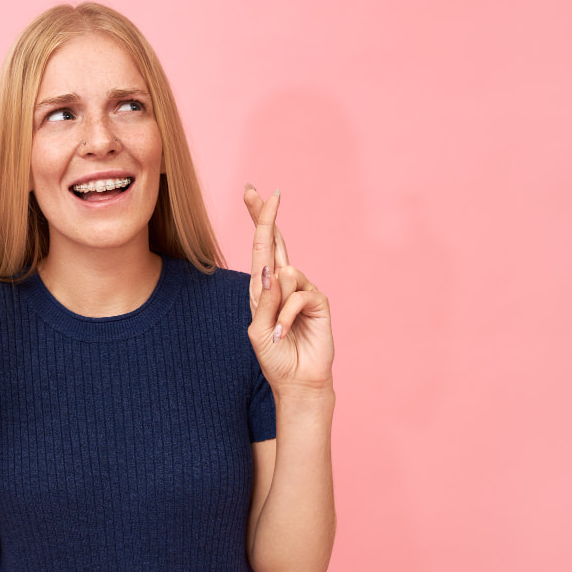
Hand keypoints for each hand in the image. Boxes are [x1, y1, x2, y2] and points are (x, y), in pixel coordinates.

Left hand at [243, 186, 333, 392]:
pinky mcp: (318, 301)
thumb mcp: (258, 331)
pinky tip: (285, 332)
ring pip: (285, 275)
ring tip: (277, 331)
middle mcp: (283, 284)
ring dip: (277, 306)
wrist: (297, 381)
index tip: (253, 193)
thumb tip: (274, 270)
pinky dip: (288, 314)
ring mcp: (302, 290)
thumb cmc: (275, 357)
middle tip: (259, 191)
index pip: (260, 248)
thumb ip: (263, 302)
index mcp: (263, 288)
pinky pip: (298, 295)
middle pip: (275, 241)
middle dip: (265, 216)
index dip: (258, 220)